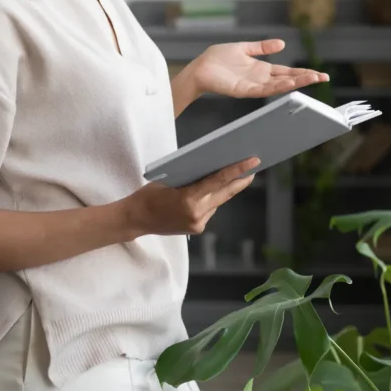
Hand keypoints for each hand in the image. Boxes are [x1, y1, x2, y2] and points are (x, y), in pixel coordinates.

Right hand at [123, 157, 260, 237]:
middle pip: (226, 193)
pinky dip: (210, 200)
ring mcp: (198, 223)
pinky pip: (210, 210)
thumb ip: (193, 178)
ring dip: (224, 190)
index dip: (238, 170)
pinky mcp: (197, 229)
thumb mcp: (170, 179)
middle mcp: (197, 213)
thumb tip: (214, 171)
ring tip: (233, 177)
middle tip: (253, 167)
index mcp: (189, 198)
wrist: (136, 219)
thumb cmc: (150, 195)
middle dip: (241, 180)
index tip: (253, 161)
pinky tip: (207, 194)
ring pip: (218, 202)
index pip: (219, 180)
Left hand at [191, 39, 328, 98]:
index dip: (302, 73)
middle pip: (287, 79)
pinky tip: (287, 84)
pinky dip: (276, 87)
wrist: (200, 68)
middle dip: (305, 79)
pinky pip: (263, 90)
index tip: (319, 74)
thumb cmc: (218, 59)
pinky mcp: (243, 90)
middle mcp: (260, 79)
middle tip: (323, 78)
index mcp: (261, 69)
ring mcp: (253, 85)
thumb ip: (262, 47)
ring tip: (311, 79)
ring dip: (295, 83)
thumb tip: (282, 44)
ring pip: (278, 86)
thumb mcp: (244, 48)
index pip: (286, 72)